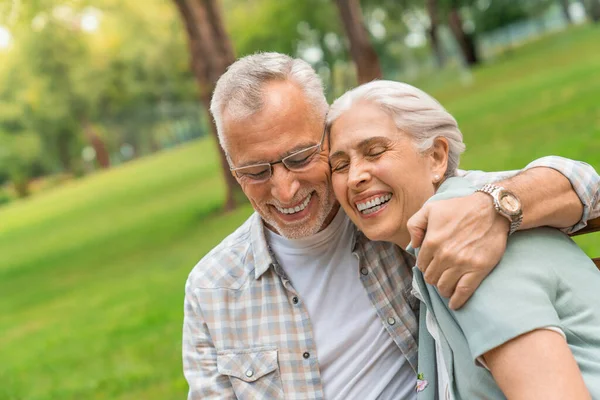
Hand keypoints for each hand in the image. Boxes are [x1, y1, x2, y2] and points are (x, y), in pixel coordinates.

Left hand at [407, 193, 509, 308]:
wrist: (492, 210)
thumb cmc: (460, 208)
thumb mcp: (431, 208)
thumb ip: (415, 224)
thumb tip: (413, 244)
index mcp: (432, 241)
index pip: (421, 264)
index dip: (425, 265)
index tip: (431, 264)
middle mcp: (444, 255)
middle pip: (431, 278)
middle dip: (433, 277)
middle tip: (439, 274)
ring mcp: (461, 264)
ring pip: (444, 287)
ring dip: (443, 288)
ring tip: (446, 286)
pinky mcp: (478, 269)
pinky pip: (463, 292)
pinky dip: (457, 301)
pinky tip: (454, 304)